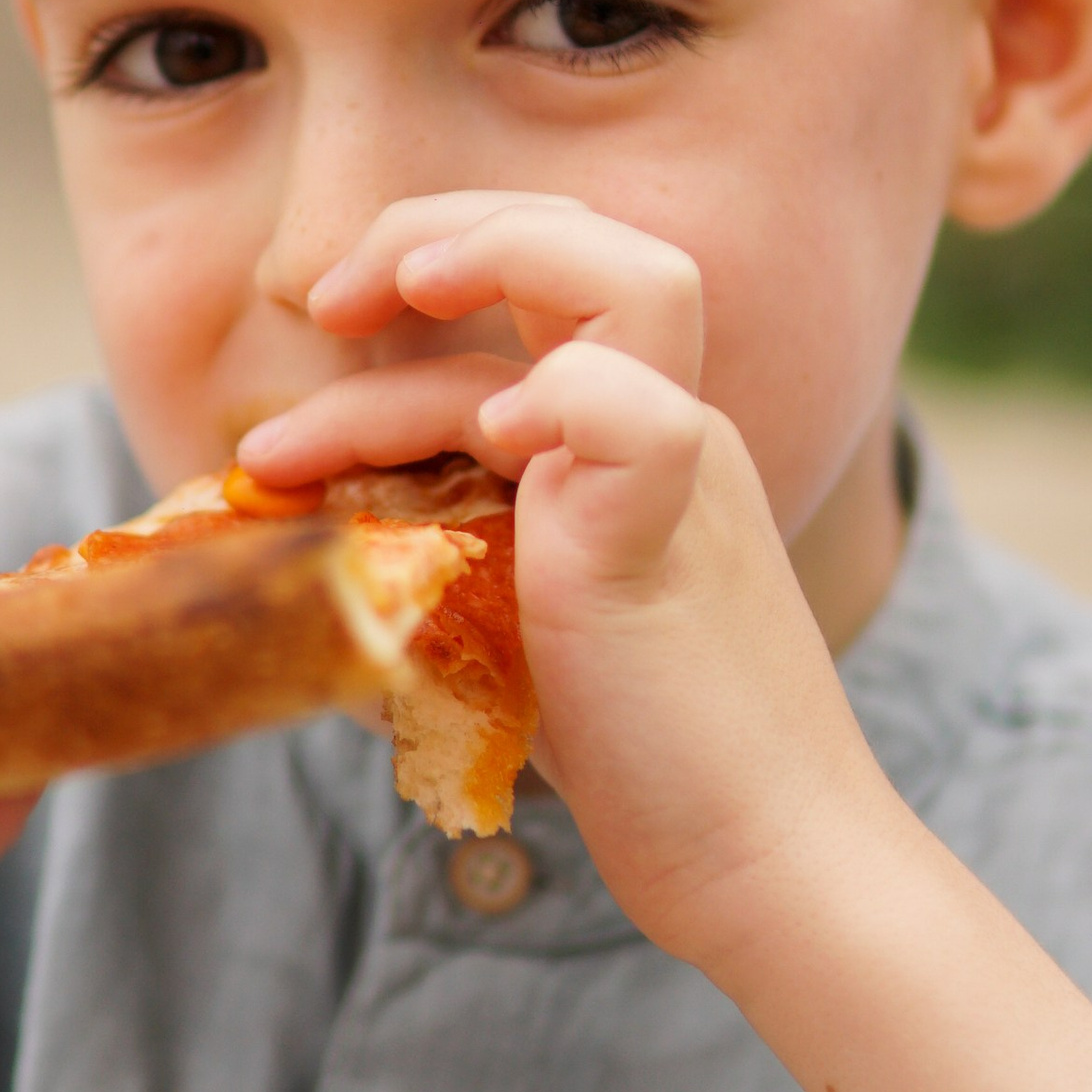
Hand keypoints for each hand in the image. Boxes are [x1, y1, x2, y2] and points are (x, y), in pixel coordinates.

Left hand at [235, 192, 875, 969]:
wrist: (771, 866)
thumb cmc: (653, 769)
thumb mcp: (529, 627)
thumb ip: (461, 554)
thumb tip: (320, 540)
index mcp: (645, 444)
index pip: (561, 275)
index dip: (442, 255)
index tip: (333, 317)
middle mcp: (675, 432)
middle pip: (590, 238)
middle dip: (438, 225)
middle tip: (329, 296)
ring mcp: (681, 478)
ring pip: (627, 280)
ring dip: (480, 261)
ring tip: (358, 309)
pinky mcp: (662, 543)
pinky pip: (628, 411)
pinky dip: (550, 398)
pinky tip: (484, 445)